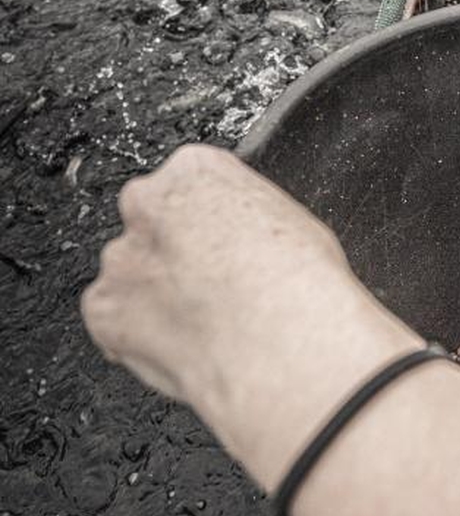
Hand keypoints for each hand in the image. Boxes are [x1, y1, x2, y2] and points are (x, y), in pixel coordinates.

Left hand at [82, 145, 413, 484]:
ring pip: (130, 276)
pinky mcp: (105, 311)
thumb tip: (242, 239)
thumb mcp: (290, 221)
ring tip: (204, 325)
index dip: (208, 223)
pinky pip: (114, 323)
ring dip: (155, 296)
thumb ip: (242, 218)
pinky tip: (182, 346)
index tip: (221, 246)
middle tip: (208, 286)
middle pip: (150, 224)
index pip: (188, 186)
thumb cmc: (298, 282)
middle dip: (171, 254)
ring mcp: (121, 258)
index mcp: (195, 170)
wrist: (283, 342)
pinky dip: (137, 337)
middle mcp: (147, 204)